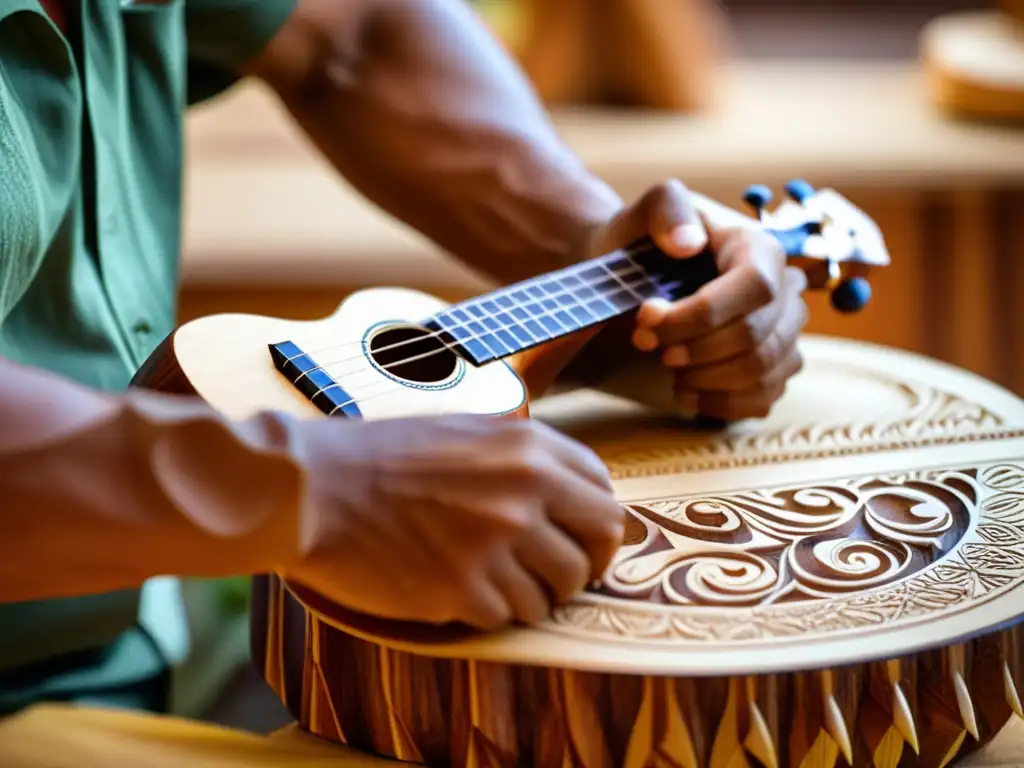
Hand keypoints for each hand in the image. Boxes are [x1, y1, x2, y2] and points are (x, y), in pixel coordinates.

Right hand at [279, 415, 624, 630]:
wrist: (313, 487)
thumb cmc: (382, 457)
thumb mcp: (466, 431)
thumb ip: (523, 458)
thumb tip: (569, 494)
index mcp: (528, 447)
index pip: (604, 493)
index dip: (596, 524)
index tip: (579, 539)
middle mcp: (524, 492)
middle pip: (599, 545)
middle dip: (582, 565)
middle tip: (552, 574)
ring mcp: (496, 542)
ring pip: (556, 591)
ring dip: (531, 594)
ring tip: (490, 580)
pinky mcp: (462, 589)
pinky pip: (506, 617)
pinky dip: (486, 611)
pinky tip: (453, 589)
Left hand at [587, 180, 807, 419]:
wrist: (643, 270)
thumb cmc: (648, 239)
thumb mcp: (648, 208)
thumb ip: (667, 209)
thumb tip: (689, 244)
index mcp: (761, 248)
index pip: (754, 288)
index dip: (700, 314)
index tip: (647, 319)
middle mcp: (786, 289)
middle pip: (755, 337)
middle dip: (692, 349)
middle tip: (644, 342)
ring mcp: (786, 332)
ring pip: (759, 372)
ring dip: (702, 377)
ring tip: (664, 362)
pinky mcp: (775, 368)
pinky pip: (761, 398)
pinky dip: (718, 403)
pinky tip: (683, 390)